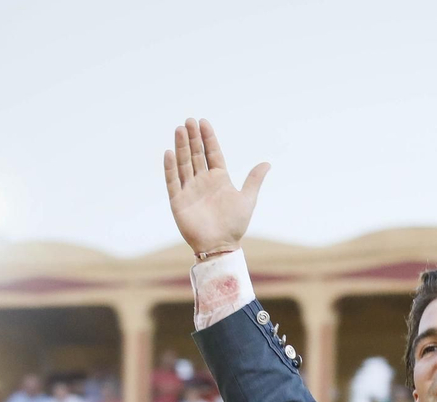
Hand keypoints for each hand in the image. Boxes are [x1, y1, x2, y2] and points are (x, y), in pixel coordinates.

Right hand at [163, 118, 269, 255]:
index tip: (203, 122)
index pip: (212, 153)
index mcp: (219, 179)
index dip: (207, 138)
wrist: (221, 245)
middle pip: (196, 154)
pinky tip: (169, 153)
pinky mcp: (178, 200)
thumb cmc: (235, 224)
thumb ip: (254, 180)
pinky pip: (173, 181)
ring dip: (181, 147)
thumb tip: (267, 163)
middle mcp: (203, 181)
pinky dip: (170, 168)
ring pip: (184, 163)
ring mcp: (189, 189)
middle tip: (189, 121)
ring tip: (179, 130)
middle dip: (192, 138)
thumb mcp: (247, 199)